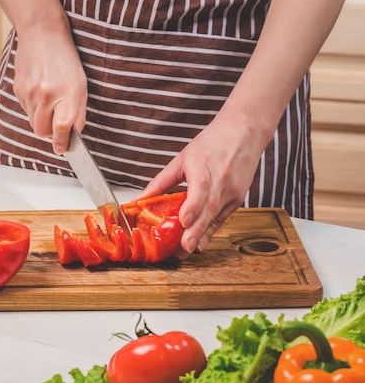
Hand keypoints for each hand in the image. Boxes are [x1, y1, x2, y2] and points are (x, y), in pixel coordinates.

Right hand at [12, 26, 87, 153]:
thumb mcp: (81, 84)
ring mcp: (30, 91)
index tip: (61, 150)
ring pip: (32, 122)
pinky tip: (39, 92)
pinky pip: (25, 110)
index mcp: (67, 93)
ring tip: (49, 102)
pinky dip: (33, 108)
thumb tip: (75, 133)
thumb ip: (79, 112)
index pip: (62, 127)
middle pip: (42, 131)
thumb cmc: (65, 59)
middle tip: (56, 125)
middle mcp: (47, 93)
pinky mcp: (18, 88)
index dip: (61, 142)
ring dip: (41, 120)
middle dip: (49, 133)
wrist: (42, 34)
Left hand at [137, 117, 267, 255]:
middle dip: (197, 229)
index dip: (193, 205)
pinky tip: (199, 243)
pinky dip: (209, 231)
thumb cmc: (211, 144)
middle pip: (209, 207)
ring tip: (187, 250)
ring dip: (202, 234)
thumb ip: (160, 182)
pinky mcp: (238, 198)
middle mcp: (221, 178)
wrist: (243, 133)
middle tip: (185, 247)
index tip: (184, 221)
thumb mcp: (182, 159)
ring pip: (216, 216)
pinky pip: (221, 218)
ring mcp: (232, 190)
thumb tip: (138, 201)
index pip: (201, 187)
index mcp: (204, 164)